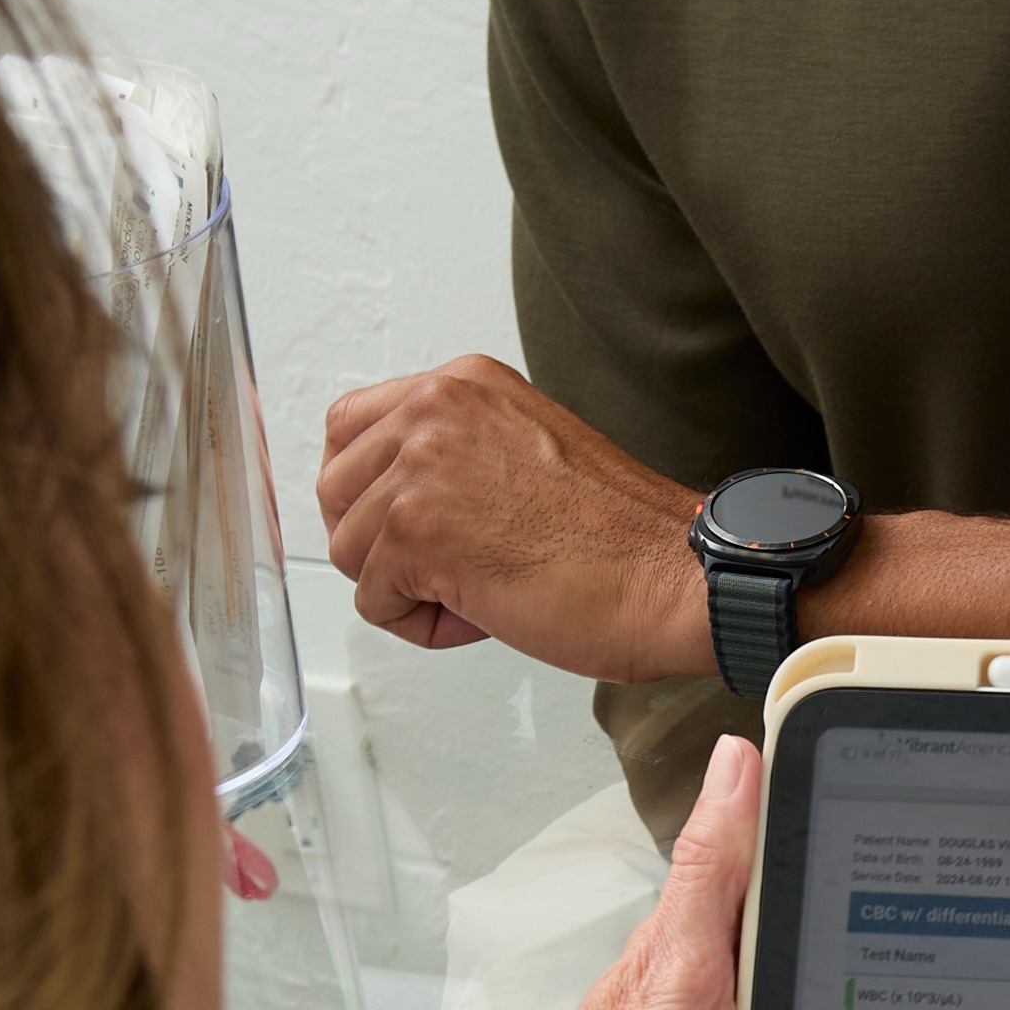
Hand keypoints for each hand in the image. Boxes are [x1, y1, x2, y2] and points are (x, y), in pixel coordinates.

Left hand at [316, 353, 710, 679]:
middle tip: (448, 567)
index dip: (368, 492)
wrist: (674, 576)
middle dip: (378, 544)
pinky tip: (485, 613)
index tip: (408, 526)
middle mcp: (437, 407)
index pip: (349, 427)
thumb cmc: (622, 536)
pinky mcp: (416, 530)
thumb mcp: (523, 450)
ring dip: (407, 589)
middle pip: (335, 490)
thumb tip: (388, 500)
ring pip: (349, 550)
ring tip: (482, 591)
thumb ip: (456, 453)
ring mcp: (421, 465)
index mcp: (464, 383)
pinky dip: (425, 626)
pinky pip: (374, 602)